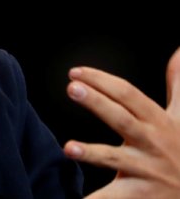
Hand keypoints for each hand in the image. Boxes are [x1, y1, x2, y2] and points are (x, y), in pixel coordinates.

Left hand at [64, 46, 179, 197]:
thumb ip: (177, 85)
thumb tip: (178, 51)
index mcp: (158, 121)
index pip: (128, 95)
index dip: (103, 81)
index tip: (75, 72)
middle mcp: (152, 143)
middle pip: (122, 119)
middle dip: (98, 103)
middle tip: (71, 88)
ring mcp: (146, 169)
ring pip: (116, 160)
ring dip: (92, 154)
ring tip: (68, 148)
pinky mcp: (140, 194)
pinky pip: (113, 197)